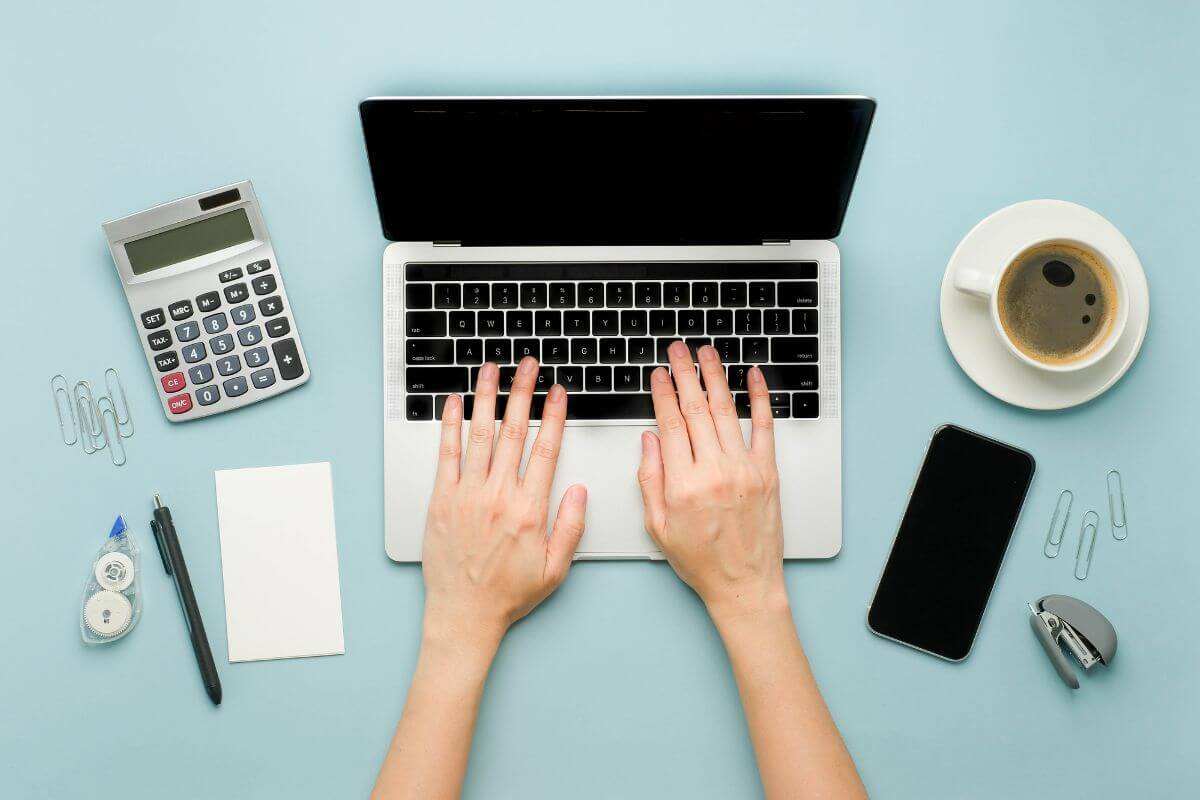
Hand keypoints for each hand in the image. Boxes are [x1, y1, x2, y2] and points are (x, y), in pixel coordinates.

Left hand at [422, 357, 586, 647]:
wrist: (464, 615)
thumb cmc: (508, 594)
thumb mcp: (556, 568)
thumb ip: (571, 526)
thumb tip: (579, 490)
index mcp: (530, 509)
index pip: (545, 449)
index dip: (554, 415)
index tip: (557, 392)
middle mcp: (498, 496)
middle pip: (513, 432)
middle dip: (522, 392)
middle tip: (527, 365)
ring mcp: (467, 495)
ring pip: (479, 435)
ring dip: (486, 397)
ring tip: (490, 369)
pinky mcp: (442, 500)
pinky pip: (446, 454)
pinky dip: (450, 425)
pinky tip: (455, 403)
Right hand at [637, 342, 786, 619]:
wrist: (744, 584)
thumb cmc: (701, 561)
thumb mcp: (658, 526)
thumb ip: (650, 480)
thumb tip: (649, 441)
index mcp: (682, 485)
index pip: (670, 425)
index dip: (663, 394)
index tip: (659, 375)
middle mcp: (714, 472)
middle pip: (696, 410)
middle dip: (685, 373)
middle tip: (678, 350)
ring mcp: (744, 470)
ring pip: (726, 412)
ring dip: (716, 377)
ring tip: (707, 354)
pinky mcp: (767, 473)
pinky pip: (763, 428)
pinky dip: (759, 399)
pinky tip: (753, 378)